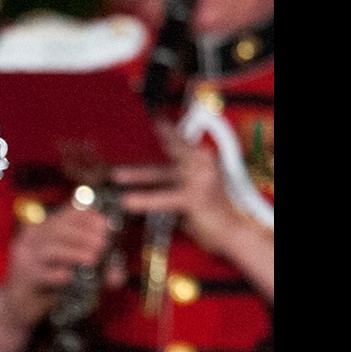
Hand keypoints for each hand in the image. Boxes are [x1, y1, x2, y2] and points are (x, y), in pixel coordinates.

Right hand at [0, 200, 114, 351]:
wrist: (19, 305)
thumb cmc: (48, 282)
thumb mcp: (70, 268)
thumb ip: (93, 267)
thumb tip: (116, 275)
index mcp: (43, 229)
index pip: (64, 215)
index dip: (85, 217)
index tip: (104, 224)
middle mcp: (31, 239)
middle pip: (57, 228)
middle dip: (83, 234)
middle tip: (103, 243)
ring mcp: (24, 258)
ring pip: (50, 248)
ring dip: (74, 252)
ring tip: (93, 258)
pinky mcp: (23, 278)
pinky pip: (40, 273)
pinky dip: (56, 274)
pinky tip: (69, 277)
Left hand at [112, 123, 272, 298]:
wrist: (234, 232)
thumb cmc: (210, 212)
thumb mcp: (189, 188)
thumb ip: (171, 177)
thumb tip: (144, 172)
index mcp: (202, 159)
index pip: (179, 140)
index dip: (165, 131)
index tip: (150, 119)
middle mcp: (203, 163)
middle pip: (171, 149)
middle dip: (143, 149)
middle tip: (127, 132)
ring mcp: (201, 178)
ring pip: (163, 173)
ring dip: (137, 175)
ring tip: (116, 175)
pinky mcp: (197, 197)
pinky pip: (166, 197)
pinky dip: (146, 199)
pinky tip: (129, 201)